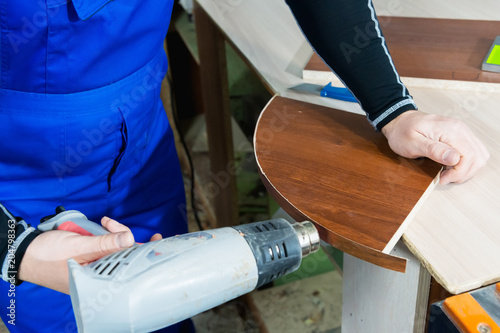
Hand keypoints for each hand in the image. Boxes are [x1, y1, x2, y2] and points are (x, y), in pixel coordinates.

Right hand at [18, 217, 160, 293]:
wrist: (25, 253)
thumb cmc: (47, 255)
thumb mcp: (78, 247)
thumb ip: (104, 243)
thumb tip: (129, 238)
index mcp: (99, 279)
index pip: (130, 266)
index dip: (145, 253)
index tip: (159, 240)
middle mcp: (101, 273)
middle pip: (126, 255)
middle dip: (126, 237)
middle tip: (115, 224)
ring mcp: (97, 264)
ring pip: (118, 247)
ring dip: (115, 232)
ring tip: (104, 223)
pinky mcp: (92, 256)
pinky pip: (108, 244)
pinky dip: (108, 233)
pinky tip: (102, 224)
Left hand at [381, 111, 489, 184]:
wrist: (399, 121)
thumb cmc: (403, 132)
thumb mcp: (412, 143)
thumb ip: (433, 150)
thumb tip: (454, 158)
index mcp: (451, 130)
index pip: (469, 156)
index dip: (458, 173)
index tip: (442, 178)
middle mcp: (461, 129)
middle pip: (477, 158)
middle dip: (463, 173)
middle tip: (445, 177)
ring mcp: (462, 132)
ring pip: (479, 156)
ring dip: (466, 169)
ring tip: (447, 172)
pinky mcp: (460, 136)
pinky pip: (473, 152)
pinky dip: (466, 163)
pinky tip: (451, 166)